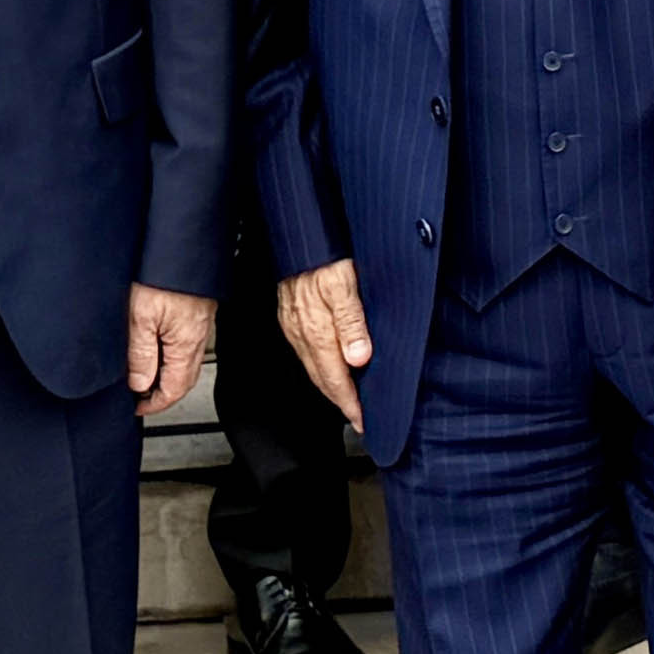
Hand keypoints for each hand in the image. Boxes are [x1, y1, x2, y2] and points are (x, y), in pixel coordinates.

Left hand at [128, 285, 216, 417]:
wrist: (182, 245)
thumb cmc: (162, 274)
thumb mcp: (140, 317)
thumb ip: (141, 355)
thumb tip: (139, 384)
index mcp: (186, 344)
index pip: (174, 389)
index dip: (154, 404)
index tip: (136, 406)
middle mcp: (198, 337)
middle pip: (184, 380)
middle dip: (162, 393)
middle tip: (139, 395)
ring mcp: (201, 325)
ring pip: (186, 362)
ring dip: (166, 374)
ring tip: (143, 373)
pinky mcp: (198, 312)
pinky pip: (187, 345)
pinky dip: (171, 355)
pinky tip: (156, 347)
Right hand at [277, 261, 373, 425]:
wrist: (298, 233)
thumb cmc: (325, 252)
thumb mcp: (346, 282)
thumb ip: (352, 321)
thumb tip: (358, 358)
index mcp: (316, 329)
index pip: (335, 379)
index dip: (350, 403)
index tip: (363, 420)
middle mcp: (301, 332)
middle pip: (322, 379)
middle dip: (341, 401)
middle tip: (358, 418)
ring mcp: (293, 325)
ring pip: (313, 367)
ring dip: (330, 386)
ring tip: (347, 399)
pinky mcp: (290, 316)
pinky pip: (305, 351)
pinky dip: (319, 366)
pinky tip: (329, 365)